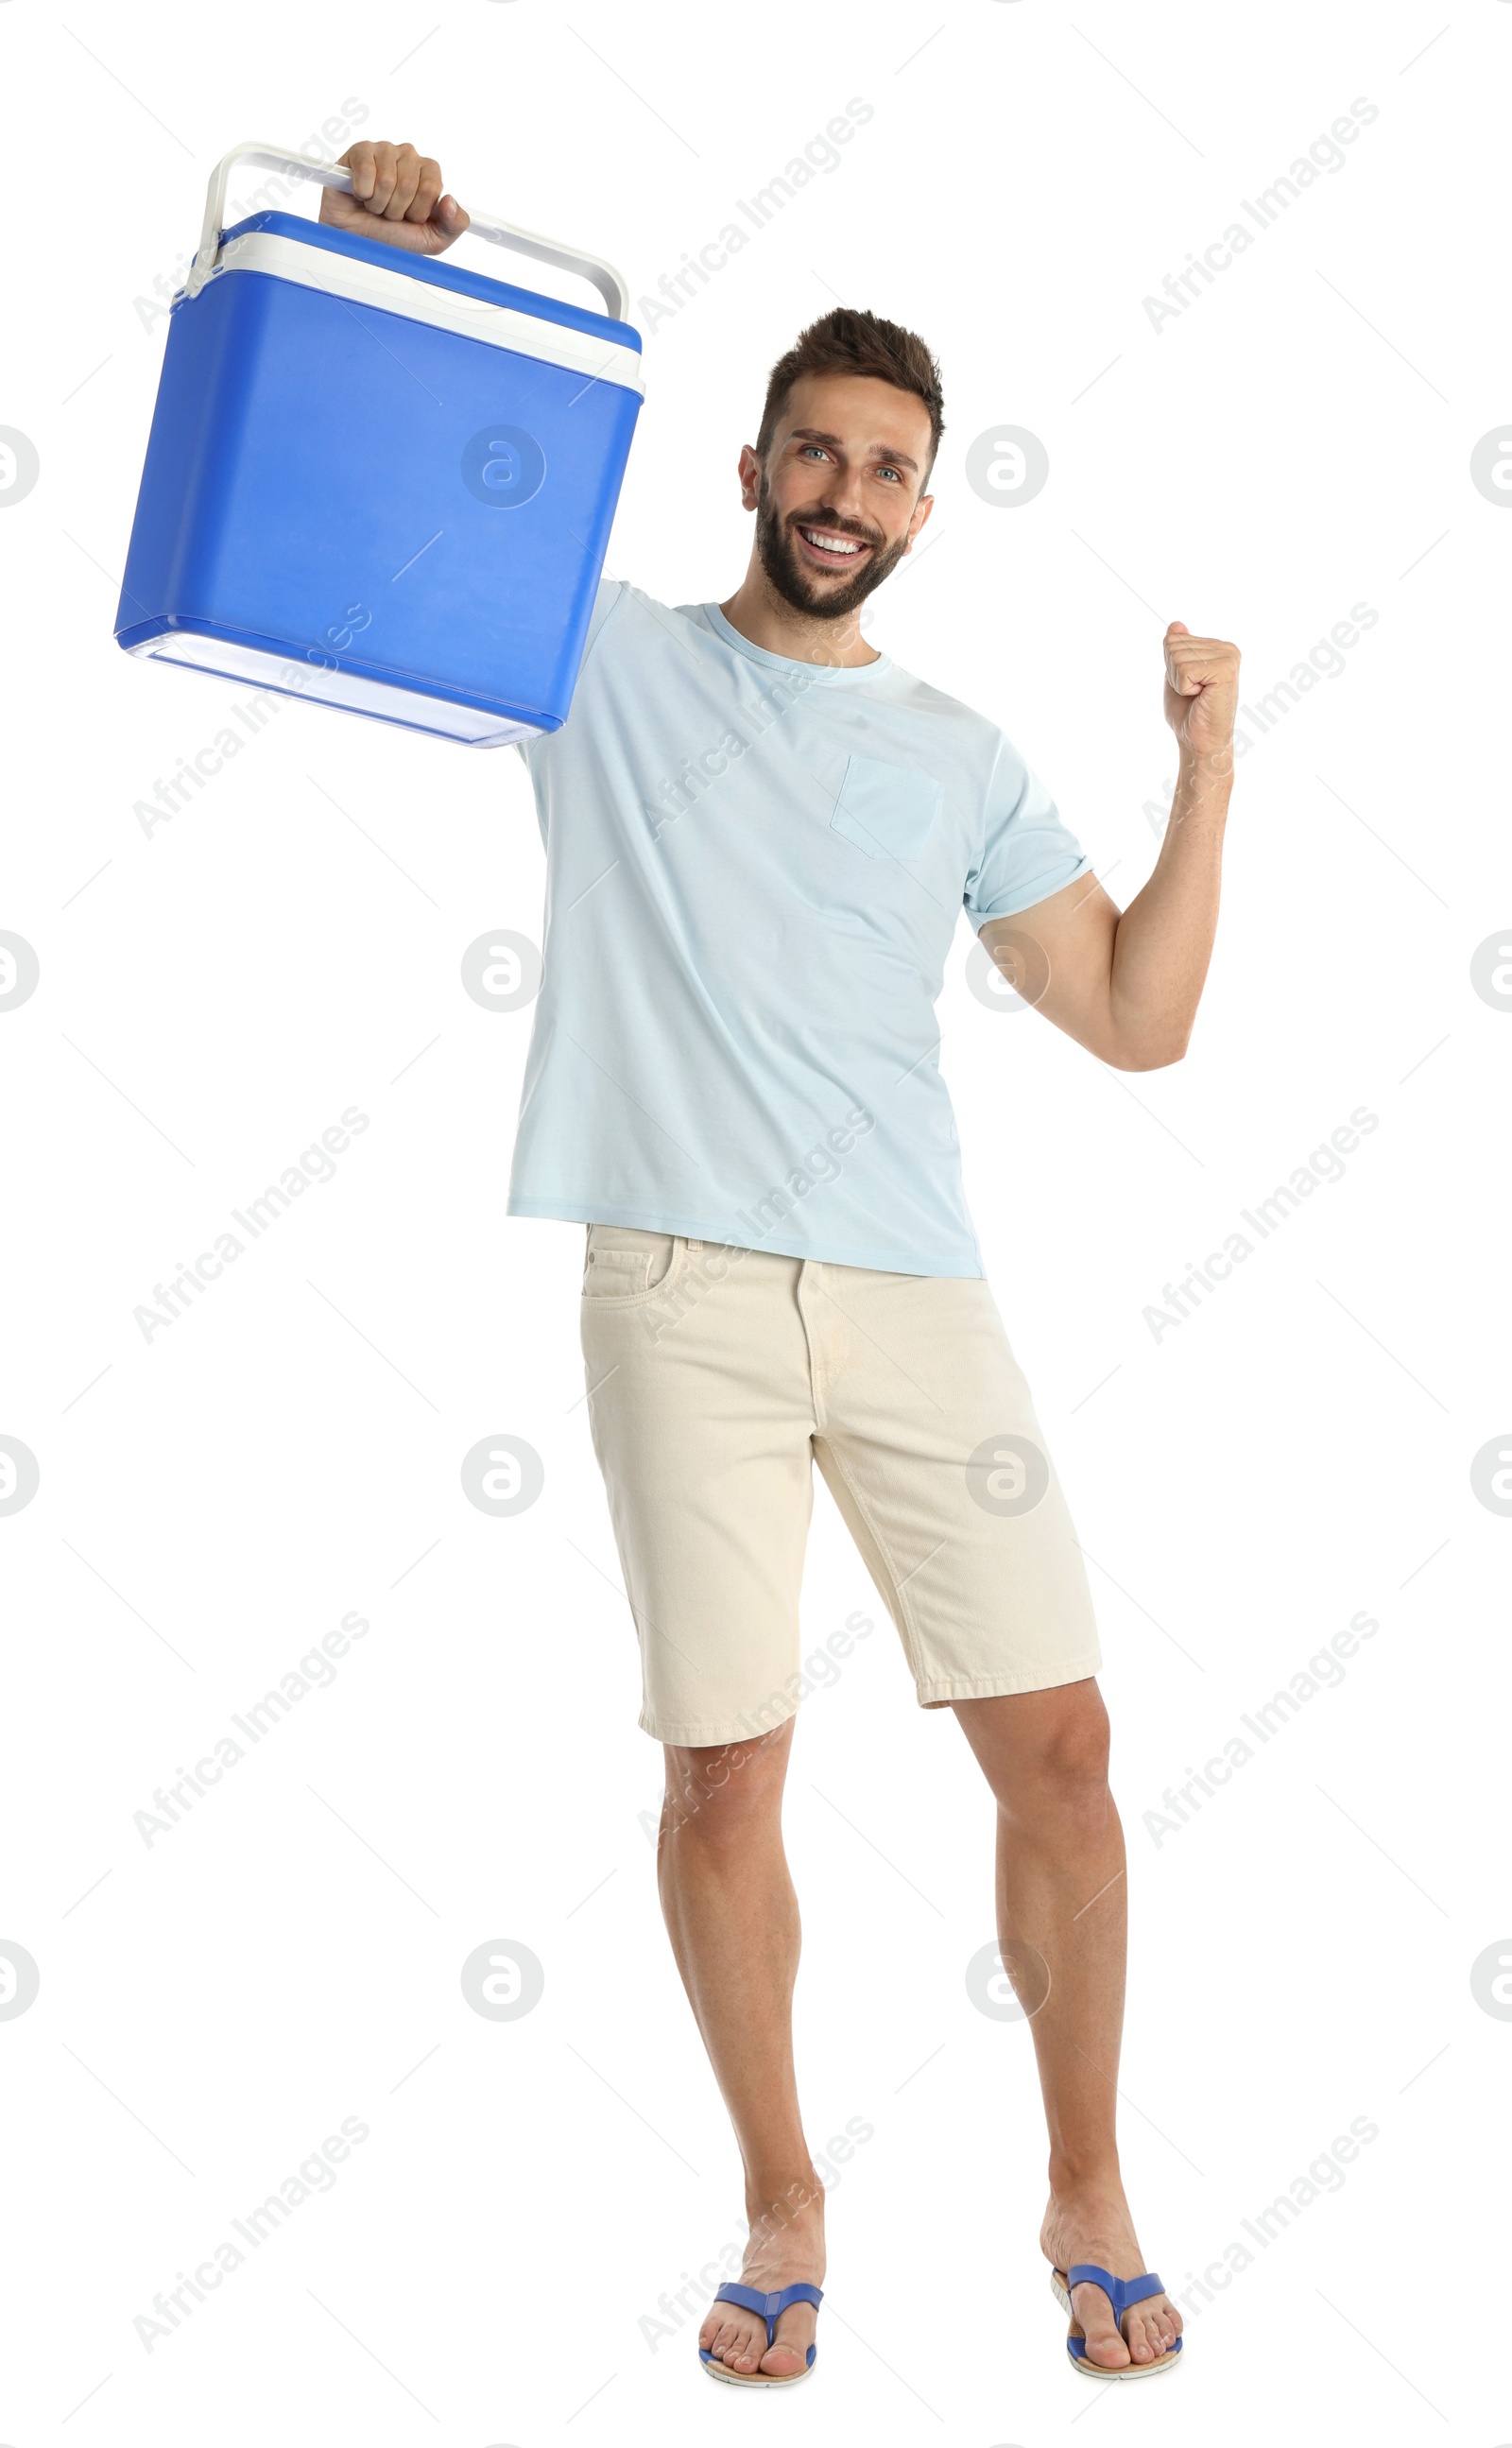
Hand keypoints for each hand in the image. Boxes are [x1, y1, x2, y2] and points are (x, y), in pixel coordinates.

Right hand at [318, 140, 468, 255]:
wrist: (355, 237)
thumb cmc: (392, 235)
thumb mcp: (432, 240)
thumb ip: (453, 225)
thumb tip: (450, 201)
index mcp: (429, 173)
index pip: (431, 188)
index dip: (417, 211)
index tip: (409, 218)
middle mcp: (409, 157)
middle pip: (409, 185)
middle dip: (396, 210)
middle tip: (388, 213)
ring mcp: (385, 150)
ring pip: (386, 181)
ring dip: (378, 205)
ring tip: (374, 206)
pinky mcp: (361, 151)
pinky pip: (366, 171)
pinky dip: (362, 192)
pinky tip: (360, 194)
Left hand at [1162, 621, 1239, 762]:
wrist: (1199, 741)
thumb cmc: (1188, 713)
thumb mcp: (1176, 675)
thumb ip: (1177, 650)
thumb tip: (1176, 625)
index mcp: (1217, 647)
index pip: (1173, 639)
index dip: (1170, 666)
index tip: (1189, 684)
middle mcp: (1227, 648)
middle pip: (1173, 644)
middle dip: (1174, 673)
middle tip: (1193, 692)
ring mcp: (1229, 657)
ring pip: (1177, 656)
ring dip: (1179, 681)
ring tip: (1198, 695)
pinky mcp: (1226, 670)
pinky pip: (1185, 669)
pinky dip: (1185, 687)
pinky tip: (1201, 696)